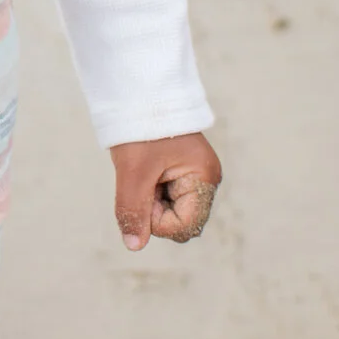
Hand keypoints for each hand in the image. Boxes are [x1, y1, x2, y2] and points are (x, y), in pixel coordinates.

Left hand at [110, 132, 221, 251]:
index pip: (185, 226)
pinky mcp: (182, 172)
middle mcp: (205, 180)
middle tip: (142, 180)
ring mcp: (195, 176)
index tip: (143, 194)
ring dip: (151, 199)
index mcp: (204, 178)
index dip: (158, 221)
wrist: (139, 92)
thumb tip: (134, 245)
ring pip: (171, 211)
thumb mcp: (133, 171)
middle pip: (180, 221)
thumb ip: (133, 210)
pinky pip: (166, 197)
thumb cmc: (140, 129)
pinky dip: (150, 190)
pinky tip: (145, 169)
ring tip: (144, 170)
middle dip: (155, 211)